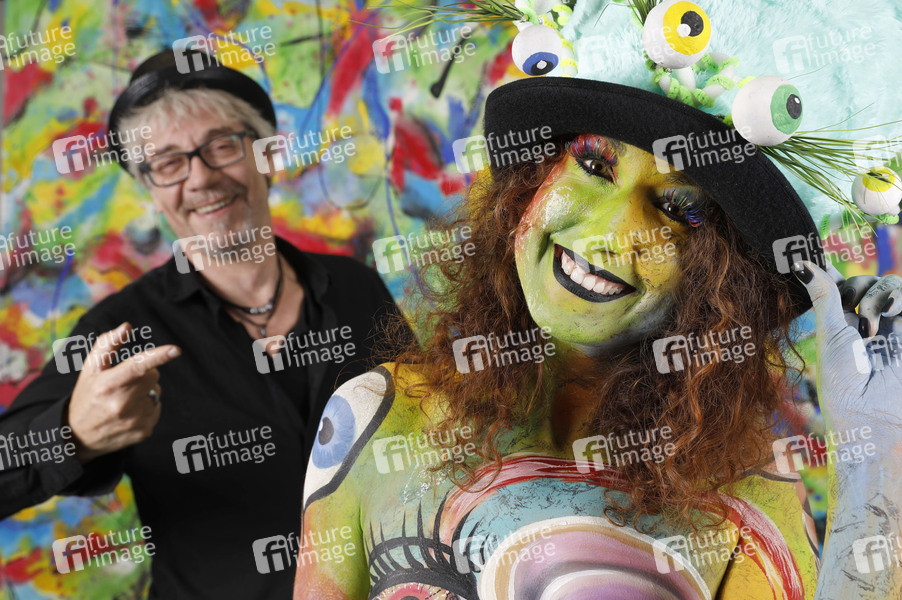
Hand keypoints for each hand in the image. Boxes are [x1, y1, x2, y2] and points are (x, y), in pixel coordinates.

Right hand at [67, 322, 180, 462]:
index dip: (157, 357)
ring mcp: (134, 419)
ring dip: (145, 392)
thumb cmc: (87, 395)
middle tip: (123, 384)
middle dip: (143, 375)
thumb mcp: (90, 369)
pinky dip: (147, 407)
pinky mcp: (144, 431)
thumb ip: (107, 344)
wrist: (79, 436)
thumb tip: (126, 326)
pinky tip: (129, 413)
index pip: (136, 366)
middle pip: (153, 375)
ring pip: (157, 391)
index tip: (175, 350)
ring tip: (123, 401)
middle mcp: (121, 404)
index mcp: (107, 385)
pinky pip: (157, 407)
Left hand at [794, 261, 901, 450]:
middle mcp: (865, 320)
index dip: (827, 268)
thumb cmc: (844, 380)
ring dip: (877, 297)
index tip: (809, 251)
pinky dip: (897, 298)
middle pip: (865, 279)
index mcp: (839, 321)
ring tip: (869, 327)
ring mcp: (891, 325)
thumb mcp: (830, 333)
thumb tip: (798, 263)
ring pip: (890, 283)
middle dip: (856, 287)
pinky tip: (888, 317)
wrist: (874, 414)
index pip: (836, 284)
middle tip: (850, 310)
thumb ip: (824, 295)